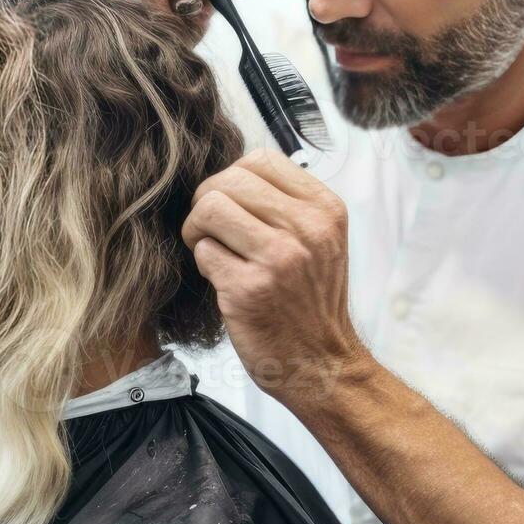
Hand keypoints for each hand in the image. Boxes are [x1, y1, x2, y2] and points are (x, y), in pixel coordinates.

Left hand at [181, 149, 369, 409]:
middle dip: (207, 202)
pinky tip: (221, 279)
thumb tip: (230, 173)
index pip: (260, 160)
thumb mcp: (321, 240)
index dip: (232, 178)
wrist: (321, 363)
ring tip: (211, 250)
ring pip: (209, 209)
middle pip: (228, 180)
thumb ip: (286, 204)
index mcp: (325, 209)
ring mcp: (278, 259)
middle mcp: (307, 229)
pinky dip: (202, 263)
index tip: (233, 206)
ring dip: (198, 230)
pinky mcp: (248, 289)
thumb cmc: (311, 300)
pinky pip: (202, 252)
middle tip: (211, 230)